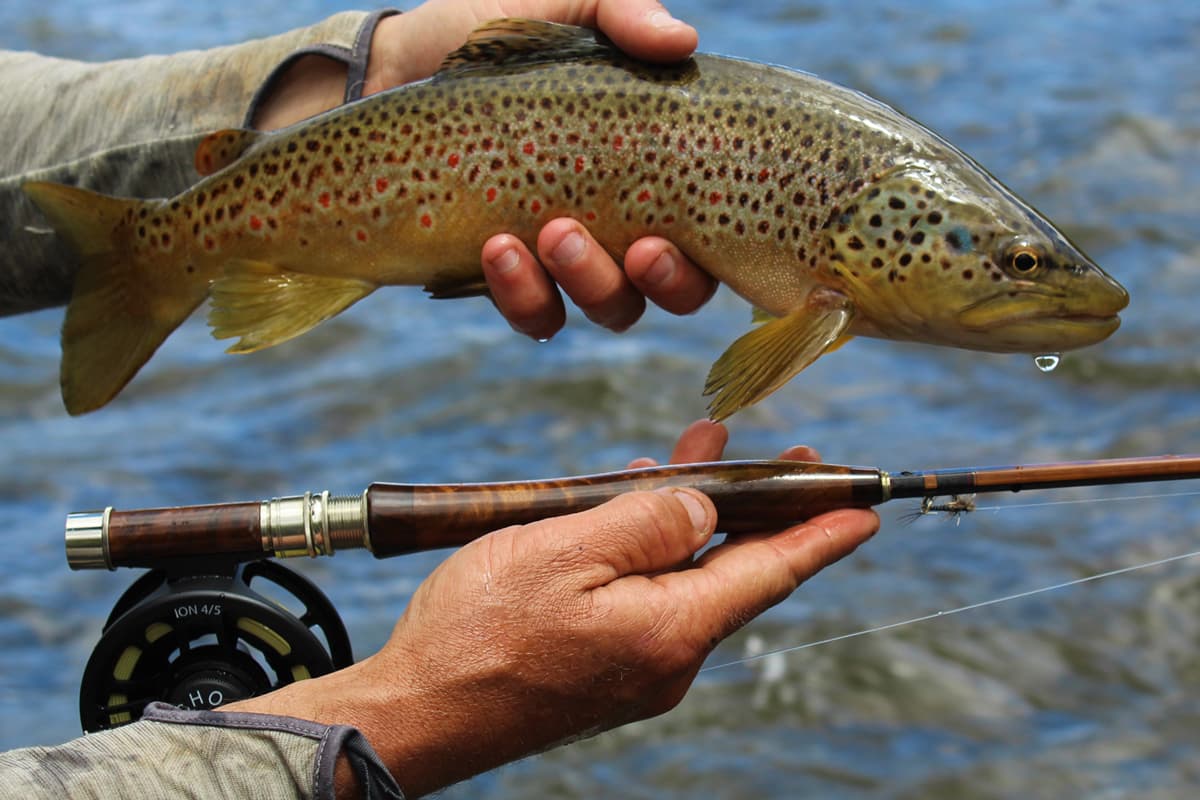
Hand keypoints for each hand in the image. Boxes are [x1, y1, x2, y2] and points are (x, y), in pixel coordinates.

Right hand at [228, 421, 878, 796]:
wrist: (417, 714)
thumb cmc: (479, 633)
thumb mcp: (566, 550)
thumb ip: (648, 522)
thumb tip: (706, 511)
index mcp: (672, 628)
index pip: (772, 570)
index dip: (822, 533)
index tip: (867, 507)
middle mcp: (669, 657)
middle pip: (735, 571)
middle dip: (760, 509)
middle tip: (789, 458)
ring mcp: (637, 668)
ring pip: (688, 578)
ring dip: (697, 519)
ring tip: (699, 459)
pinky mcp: (606, 669)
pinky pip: (650, 597)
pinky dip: (655, 549)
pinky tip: (633, 511)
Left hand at [376, 1, 715, 339]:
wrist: (392, 68)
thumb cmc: (488, 31)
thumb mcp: (559, 4)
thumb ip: (622, 13)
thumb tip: (682, 41)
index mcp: (652, 167)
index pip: (710, 232)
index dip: (708, 254)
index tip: (667, 233)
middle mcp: (624, 221)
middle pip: (676, 289)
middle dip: (663, 280)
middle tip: (634, 246)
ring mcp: (567, 257)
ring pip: (612, 307)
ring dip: (591, 282)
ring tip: (548, 232)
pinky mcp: (509, 278)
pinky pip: (538, 316)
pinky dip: (525, 296)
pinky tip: (495, 249)